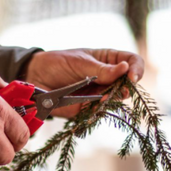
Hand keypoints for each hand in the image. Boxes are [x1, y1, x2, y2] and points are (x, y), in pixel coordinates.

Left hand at [24, 49, 144, 117]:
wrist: (34, 76)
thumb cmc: (57, 62)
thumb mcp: (80, 62)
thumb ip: (102, 69)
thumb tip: (125, 68)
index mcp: (108, 60)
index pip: (132, 61)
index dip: (136, 68)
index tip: (132, 76)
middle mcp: (107, 77)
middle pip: (128, 83)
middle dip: (127, 87)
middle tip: (122, 90)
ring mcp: (99, 93)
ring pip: (116, 99)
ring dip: (114, 99)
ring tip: (105, 97)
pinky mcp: (87, 108)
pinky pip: (99, 111)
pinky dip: (99, 109)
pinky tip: (95, 104)